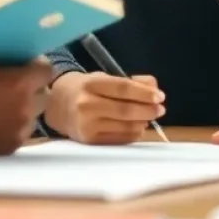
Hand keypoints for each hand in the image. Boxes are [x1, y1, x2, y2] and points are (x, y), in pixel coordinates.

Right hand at [0, 59, 51, 155]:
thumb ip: (4, 65)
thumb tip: (14, 63)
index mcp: (22, 83)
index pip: (46, 71)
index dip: (36, 68)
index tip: (26, 66)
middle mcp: (27, 108)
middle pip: (43, 95)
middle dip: (33, 90)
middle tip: (15, 87)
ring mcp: (19, 132)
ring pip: (32, 118)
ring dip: (24, 111)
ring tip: (3, 108)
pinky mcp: (8, 149)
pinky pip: (18, 135)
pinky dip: (12, 128)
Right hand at [45, 71, 164, 143]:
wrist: (58, 106)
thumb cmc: (86, 89)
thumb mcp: (104, 78)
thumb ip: (131, 81)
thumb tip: (154, 88)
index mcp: (91, 84)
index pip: (122, 88)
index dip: (144, 93)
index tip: (160, 96)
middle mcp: (87, 104)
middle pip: (125, 110)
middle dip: (147, 110)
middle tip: (160, 109)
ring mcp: (87, 124)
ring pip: (124, 126)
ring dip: (142, 123)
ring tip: (148, 117)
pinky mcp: (89, 140)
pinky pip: (119, 139)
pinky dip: (133, 133)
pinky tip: (137, 127)